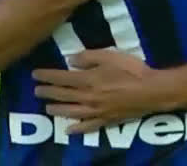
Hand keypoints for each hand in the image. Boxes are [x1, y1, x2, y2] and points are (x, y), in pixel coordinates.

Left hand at [33, 49, 169, 132]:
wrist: (151, 91)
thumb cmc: (131, 69)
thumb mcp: (110, 55)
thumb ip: (88, 57)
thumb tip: (70, 61)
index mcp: (88, 79)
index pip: (61, 78)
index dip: (47, 76)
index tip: (35, 75)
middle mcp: (88, 97)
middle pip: (63, 95)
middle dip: (47, 92)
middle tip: (36, 91)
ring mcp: (96, 111)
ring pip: (71, 111)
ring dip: (56, 109)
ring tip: (47, 108)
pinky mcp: (105, 120)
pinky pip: (87, 126)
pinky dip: (76, 129)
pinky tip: (68, 130)